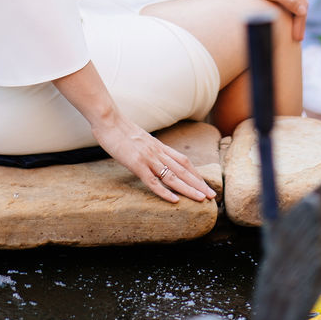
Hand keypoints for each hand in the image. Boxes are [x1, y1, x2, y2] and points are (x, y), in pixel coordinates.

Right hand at [90, 111, 215, 203]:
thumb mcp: (139, 139)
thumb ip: (148, 148)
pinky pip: (153, 181)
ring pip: (172, 176)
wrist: (108, 119)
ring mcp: (147, 158)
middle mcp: (157, 152)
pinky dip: (165, 191)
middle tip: (212, 196)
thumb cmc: (119, 129)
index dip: (195, 173)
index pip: (183, 161)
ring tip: (201, 199)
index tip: (205, 184)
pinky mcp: (136, 164)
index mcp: (158, 146)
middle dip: (198, 183)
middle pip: (183, 169)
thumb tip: (153, 157)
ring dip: (188, 188)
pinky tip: (174, 200)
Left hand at [229, 0, 307, 40]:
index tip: (297, 38)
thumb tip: (303, 11)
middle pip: (300, 3)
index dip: (300, 24)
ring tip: (292, 30)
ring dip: (294, 15)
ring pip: (293, 0)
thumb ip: (288, 1)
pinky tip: (283, 15)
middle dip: (299, 21)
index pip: (302, 7)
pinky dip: (287, 8)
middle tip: (297, 38)